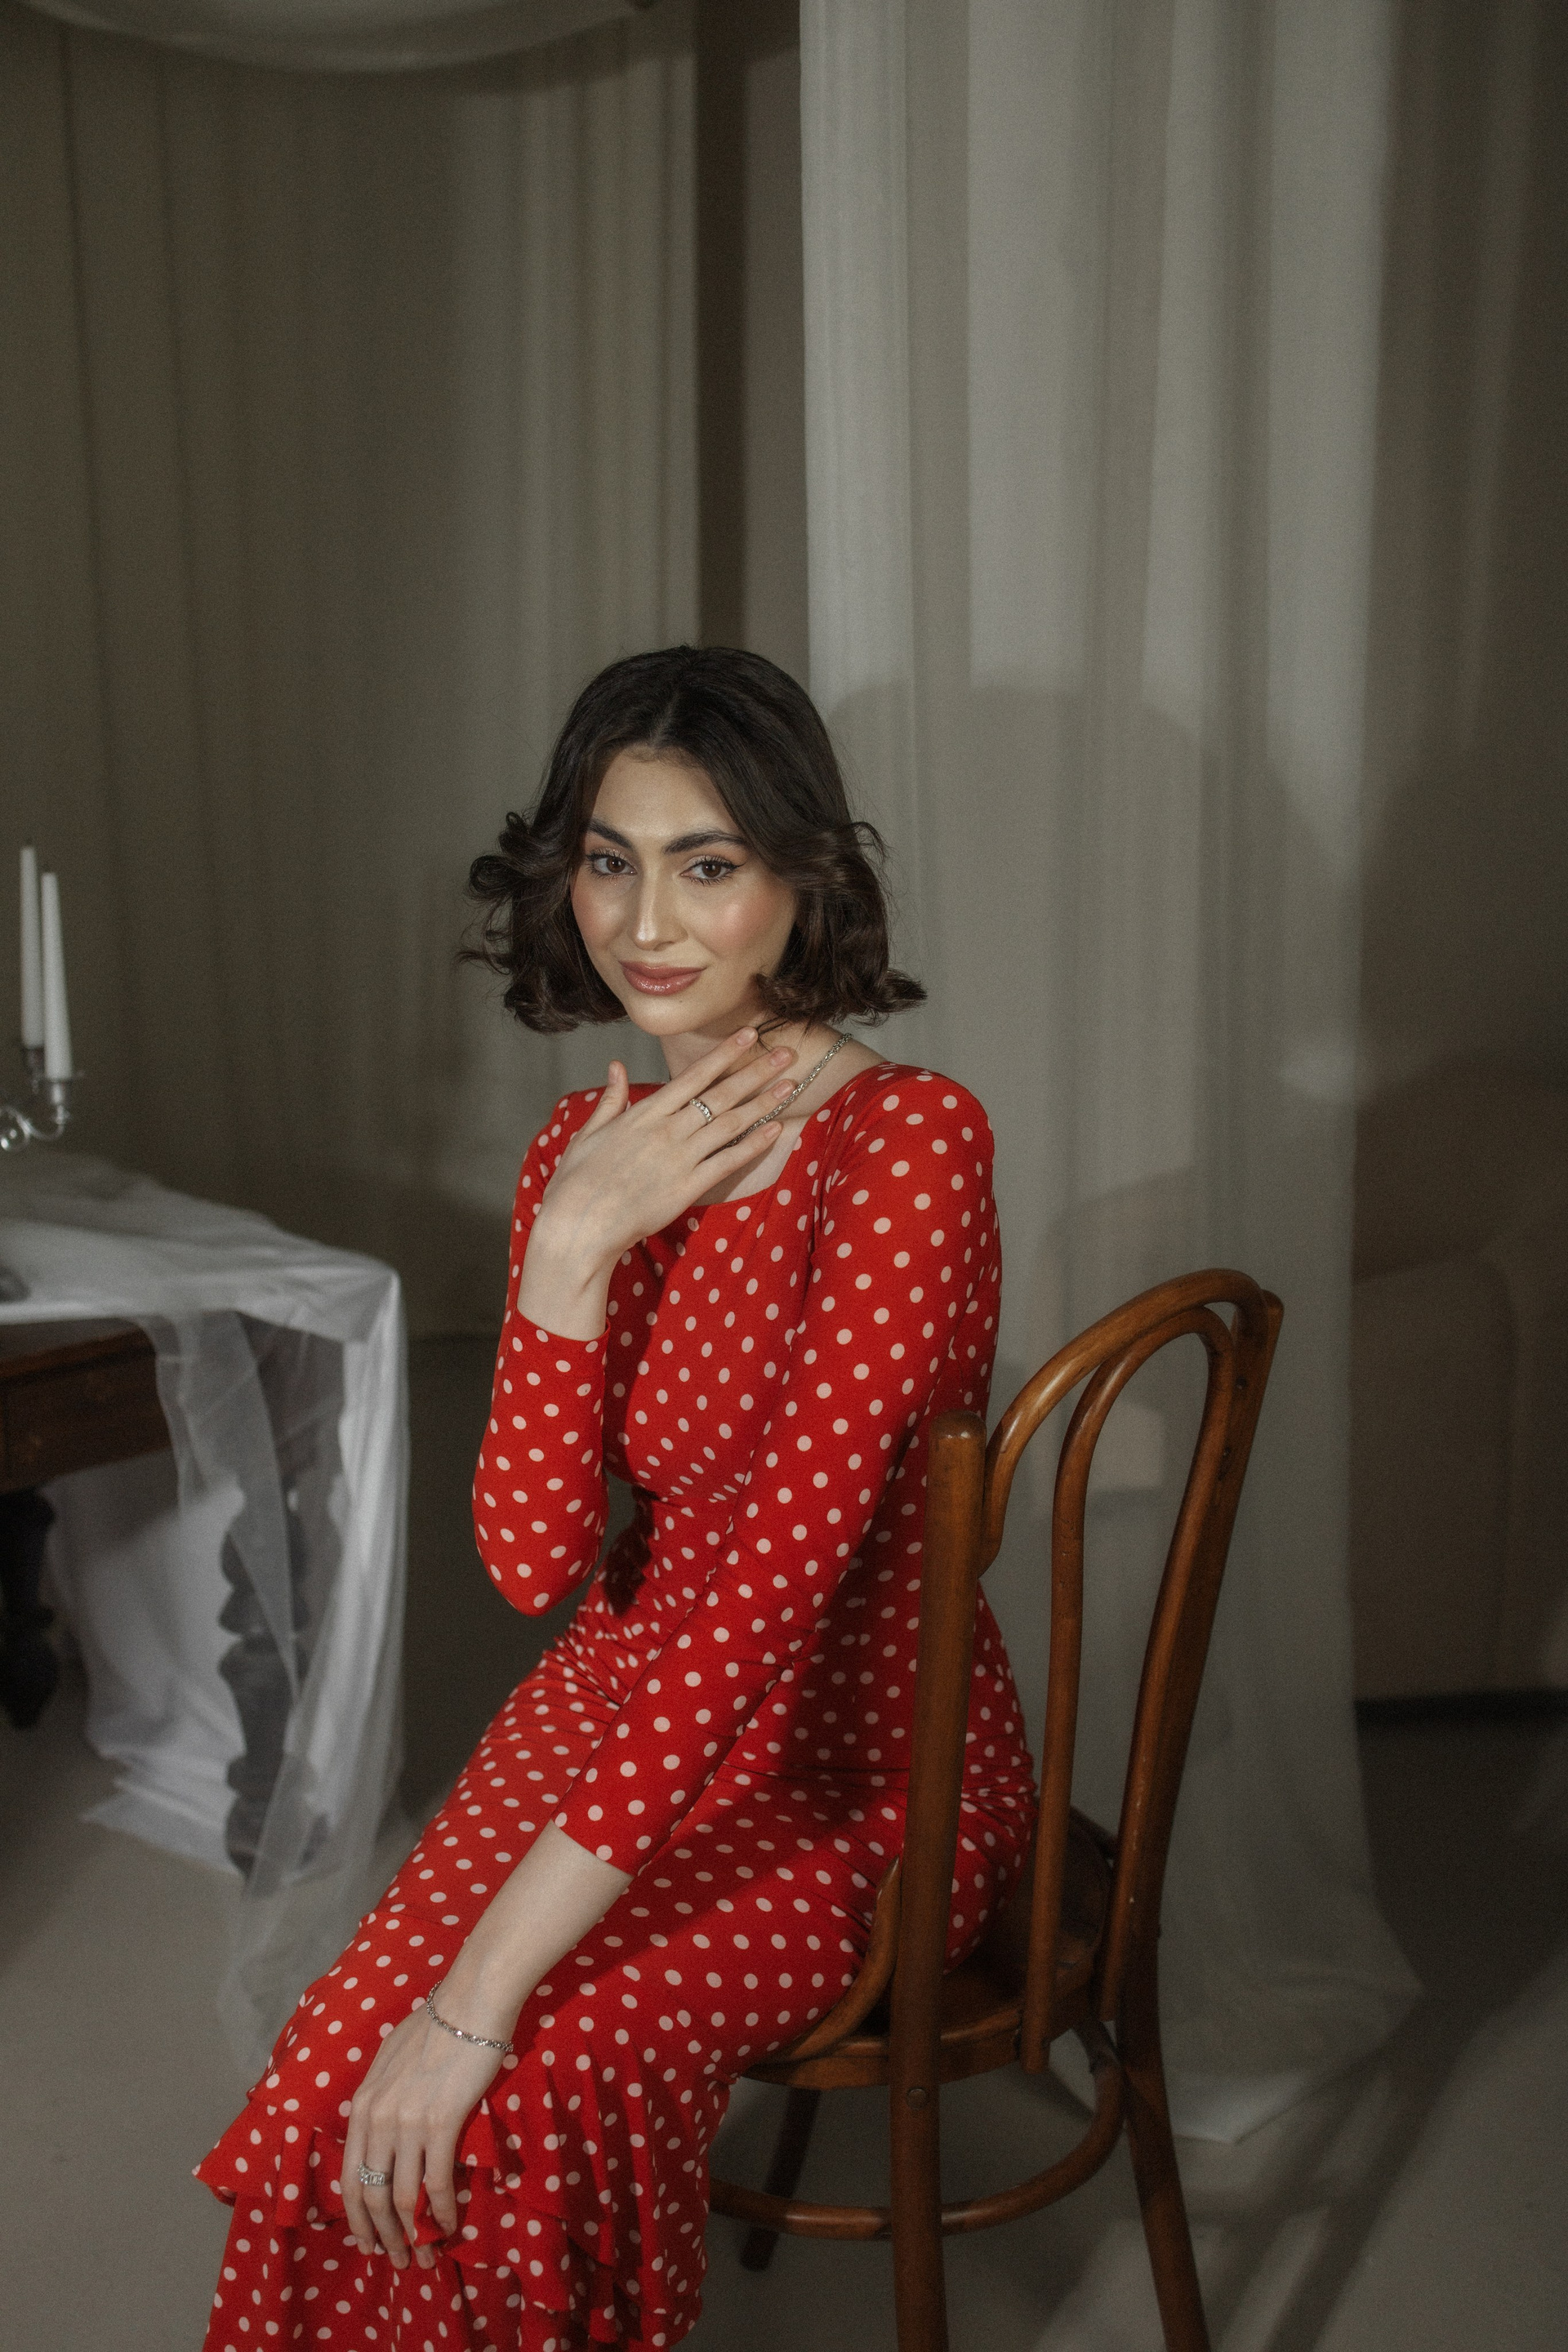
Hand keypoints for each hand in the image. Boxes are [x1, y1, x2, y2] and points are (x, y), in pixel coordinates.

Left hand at [340, 2000, 503, 2269]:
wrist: (469, 2002)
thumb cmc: (435, 2025)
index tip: (370, 2242)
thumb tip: (381, 2131)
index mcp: (362, 2105)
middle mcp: (377, 2118)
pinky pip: (437, 2182)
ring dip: (412, 2235)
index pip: (350, 2179)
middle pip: (371, 2196)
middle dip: (383, 2236)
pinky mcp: (441, 2122)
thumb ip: (381, 2099)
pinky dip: (442, 2212)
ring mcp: (407, 2122)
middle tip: (397, 2261)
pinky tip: (450, 2227)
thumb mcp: (390, 2062)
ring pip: (401, 2198)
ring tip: (424, 2257)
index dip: (358, 2219)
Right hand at [517, 1028, 795, 1332]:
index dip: (725, 1053)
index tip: (749, 1035)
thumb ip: (610, 1099)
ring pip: (731, 1124)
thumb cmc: (577, 1182)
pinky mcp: (688, 1188)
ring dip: (764, 1103)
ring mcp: (680, 1158)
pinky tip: (775, 1130)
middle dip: (756, 1072)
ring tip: (791, 1086)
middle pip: (721, 1095)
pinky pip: (728, 1161)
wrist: (579, 1225)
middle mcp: (667, 1130)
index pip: (693, 1076)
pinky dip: (753, 1145)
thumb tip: (616, 1066)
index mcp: (644, 1113)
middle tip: (787, 1054)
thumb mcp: (588, 1133)